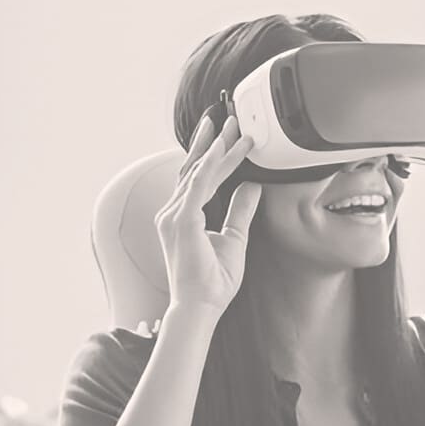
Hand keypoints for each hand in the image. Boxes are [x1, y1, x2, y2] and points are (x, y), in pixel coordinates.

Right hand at [155, 113, 260, 314]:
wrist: (200, 306)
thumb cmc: (212, 282)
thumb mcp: (234, 239)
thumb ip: (240, 211)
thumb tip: (253, 187)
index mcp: (180, 217)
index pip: (196, 178)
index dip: (211, 155)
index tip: (226, 135)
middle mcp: (171, 212)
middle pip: (192, 168)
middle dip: (211, 142)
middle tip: (228, 118)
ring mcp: (173, 216)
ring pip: (198, 172)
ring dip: (217, 148)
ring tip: (235, 128)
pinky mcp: (181, 221)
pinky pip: (199, 185)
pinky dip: (213, 165)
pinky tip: (226, 150)